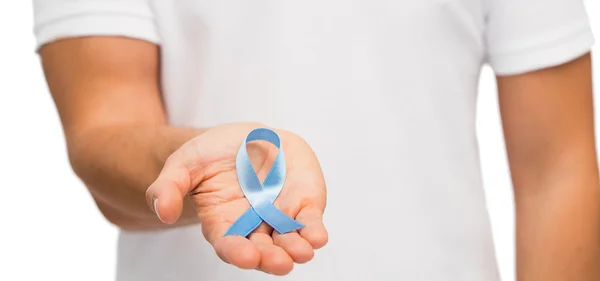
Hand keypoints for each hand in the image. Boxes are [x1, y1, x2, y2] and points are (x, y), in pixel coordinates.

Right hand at [146, 122, 327, 274]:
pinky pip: (310, 221)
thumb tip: (164, 212)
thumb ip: (168, 188)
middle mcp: (253, 226)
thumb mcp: (183, 165)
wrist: (245, 138)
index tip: (246, 257)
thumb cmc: (210, 155)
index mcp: (223, 223)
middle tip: (280, 263)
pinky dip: (314, 230)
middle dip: (271, 258)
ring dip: (296, 249)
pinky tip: (317, 237)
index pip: (230, 245)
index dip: (238, 253)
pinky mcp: (302, 203)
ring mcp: (279, 216)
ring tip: (302, 253)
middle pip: (263, 250)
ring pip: (289, 241)